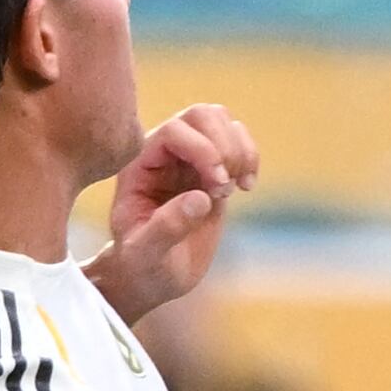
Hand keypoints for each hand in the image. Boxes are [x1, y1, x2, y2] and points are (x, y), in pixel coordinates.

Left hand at [84, 103, 258, 321]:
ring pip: (222, 120)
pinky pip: (237, 140)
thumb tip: (200, 198)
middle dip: (224, 147)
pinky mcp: (213, 167)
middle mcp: (164, 153)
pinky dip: (251, 157)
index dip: (202, 151)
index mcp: (139, 165)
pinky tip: (247, 187)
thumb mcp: (146, 254)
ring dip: (240, 150)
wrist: (153, 275)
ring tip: (237, 188)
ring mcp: (189, 157)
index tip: (216, 188)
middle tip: (227, 188)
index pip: (174, 131)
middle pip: (201, 115)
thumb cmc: (141, 265)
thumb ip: (166, 227)